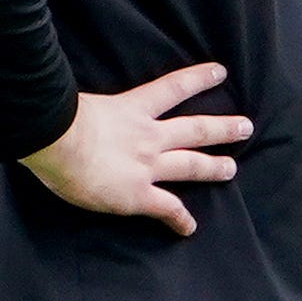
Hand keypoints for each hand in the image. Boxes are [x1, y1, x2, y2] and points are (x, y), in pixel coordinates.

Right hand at [22, 62, 253, 237]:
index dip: (198, 79)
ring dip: (214, 167)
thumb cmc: (55, 118)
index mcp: (131, 109)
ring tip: (232, 168)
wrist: (56, 140)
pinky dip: (180, 219)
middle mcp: (147, 136)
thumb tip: (65, 100)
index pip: (172, 88)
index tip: (220, 72)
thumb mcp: (76, 99)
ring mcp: (147, 166)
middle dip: (222, 128)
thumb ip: (86, 103)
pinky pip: (167, 208)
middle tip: (246, 126)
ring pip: (190, 165)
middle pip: (194, 129)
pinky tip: (189, 228)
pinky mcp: (138, 195)